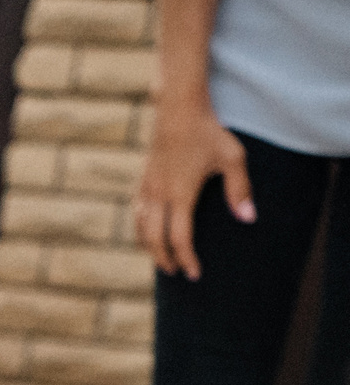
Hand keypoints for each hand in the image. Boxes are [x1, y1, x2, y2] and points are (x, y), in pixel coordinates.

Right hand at [136, 95, 252, 279]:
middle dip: (165, 259)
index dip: (187, 259)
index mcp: (180, 194)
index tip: (195, 273)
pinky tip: (148, 233)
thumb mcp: (233, 158)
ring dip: (150, 247)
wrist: (178, 110)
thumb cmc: (209, 133)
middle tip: (176, 272)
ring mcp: (147, 189)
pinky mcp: (142, 182)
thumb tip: (248, 219)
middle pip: (155, 240)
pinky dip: (141, 230)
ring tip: (161, 258)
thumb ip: (240, 190)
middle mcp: (159, 196)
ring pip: (141, 229)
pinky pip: (136, 214)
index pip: (180, 238)